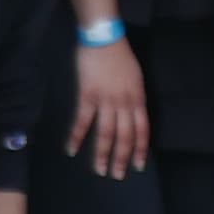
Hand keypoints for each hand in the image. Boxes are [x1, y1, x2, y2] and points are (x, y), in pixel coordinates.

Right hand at [65, 35, 150, 177]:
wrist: (104, 39)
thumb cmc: (121, 56)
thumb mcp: (136, 78)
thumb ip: (134, 97)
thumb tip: (133, 116)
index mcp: (137, 98)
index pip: (142, 129)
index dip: (140, 149)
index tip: (139, 165)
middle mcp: (124, 103)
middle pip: (125, 136)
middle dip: (122, 158)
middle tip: (117, 175)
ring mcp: (106, 100)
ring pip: (105, 133)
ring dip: (101, 154)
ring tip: (98, 170)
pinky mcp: (88, 96)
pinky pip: (82, 121)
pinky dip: (76, 137)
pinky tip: (71, 149)